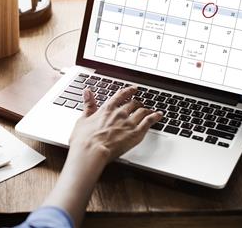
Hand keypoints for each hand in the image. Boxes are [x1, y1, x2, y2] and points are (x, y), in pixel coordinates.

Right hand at [42, 86, 162, 226]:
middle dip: (137, 102)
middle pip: (133, 103)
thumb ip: (88, 104)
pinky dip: (155, 117)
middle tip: (140, 103)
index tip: (133, 89)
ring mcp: (129, 123)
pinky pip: (149, 122)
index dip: (128, 91)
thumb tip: (87, 92)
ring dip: (146, 109)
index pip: (120, 95)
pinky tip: (159, 115)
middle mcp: (119, 113)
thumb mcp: (83, 119)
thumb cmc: (84, 139)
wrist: (91, 151)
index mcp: (107, 109)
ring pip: (142, 111)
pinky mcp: (136, 133)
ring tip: (149, 110)